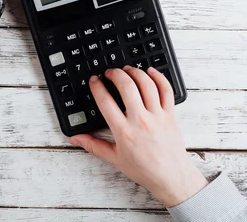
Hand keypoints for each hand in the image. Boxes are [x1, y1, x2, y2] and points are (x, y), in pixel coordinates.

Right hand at [69, 66, 207, 207]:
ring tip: (127, 69)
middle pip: (127, 87)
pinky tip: (150, 72)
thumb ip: (93, 145)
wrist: (171, 178)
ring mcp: (157, 116)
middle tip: (110, 72)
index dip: (97, 87)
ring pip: (146, 85)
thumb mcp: (114, 159)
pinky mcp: (170, 115)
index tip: (94, 80)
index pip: (106, 102)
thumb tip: (75, 139)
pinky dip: (159, 77)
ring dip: (135, 73)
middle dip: (115, 74)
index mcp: (124, 132)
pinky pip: (166, 90)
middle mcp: (140, 121)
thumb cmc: (144, 169)